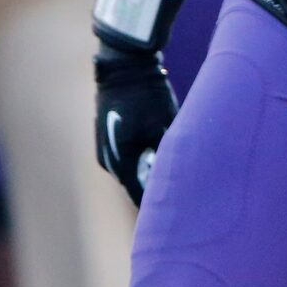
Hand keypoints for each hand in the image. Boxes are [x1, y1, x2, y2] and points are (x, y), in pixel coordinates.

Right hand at [95, 47, 177, 204]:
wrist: (124, 68)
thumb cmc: (148, 98)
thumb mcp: (165, 128)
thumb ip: (169, 156)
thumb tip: (181, 179)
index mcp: (120, 162)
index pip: (140, 194)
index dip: (158, 206)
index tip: (176, 217)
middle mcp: (108, 160)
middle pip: (136, 183)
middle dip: (155, 189)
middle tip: (181, 200)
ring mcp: (105, 149)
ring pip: (132, 169)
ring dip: (149, 173)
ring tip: (174, 179)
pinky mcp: (107, 137)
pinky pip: (127, 156)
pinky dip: (142, 159)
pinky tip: (159, 156)